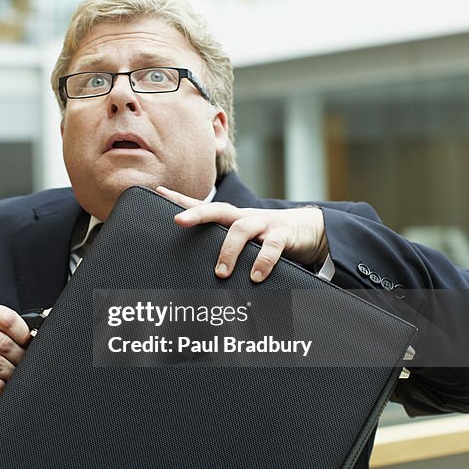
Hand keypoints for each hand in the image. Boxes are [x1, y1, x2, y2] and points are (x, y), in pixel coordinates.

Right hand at [0, 302, 32, 397]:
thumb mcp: (0, 329)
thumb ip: (16, 328)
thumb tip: (40, 337)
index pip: (8, 320)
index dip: (24, 336)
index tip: (28, 344)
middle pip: (3, 344)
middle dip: (19, 358)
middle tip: (24, 364)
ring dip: (9, 373)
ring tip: (13, 375)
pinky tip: (1, 385)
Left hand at [157, 187, 328, 281]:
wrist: (309, 229)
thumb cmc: (269, 237)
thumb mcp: (246, 240)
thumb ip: (225, 249)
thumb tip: (200, 271)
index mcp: (233, 219)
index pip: (205, 206)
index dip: (182, 199)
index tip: (159, 191)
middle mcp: (245, 217)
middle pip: (218, 209)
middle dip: (197, 213)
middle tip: (178, 222)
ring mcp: (264, 224)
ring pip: (242, 229)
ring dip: (229, 250)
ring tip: (221, 272)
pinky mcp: (283, 235)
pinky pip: (271, 247)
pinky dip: (263, 261)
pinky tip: (255, 276)